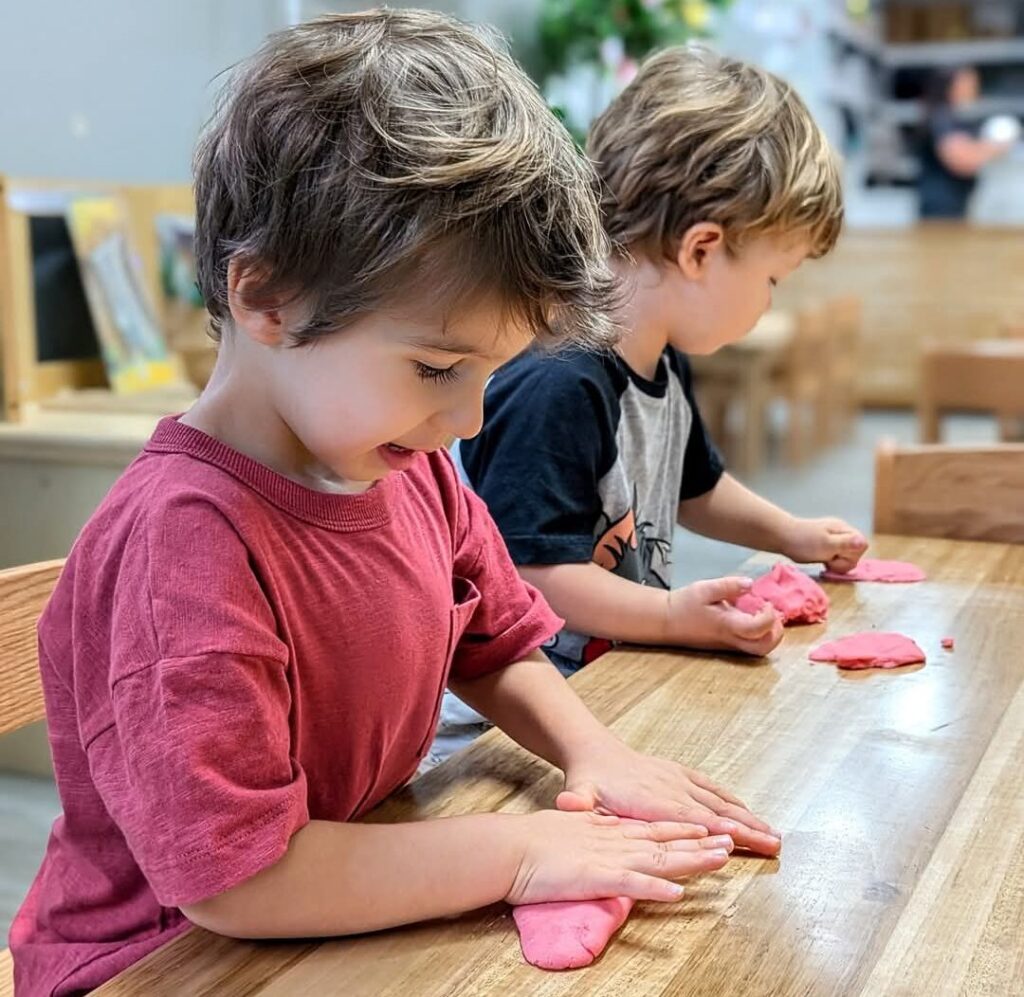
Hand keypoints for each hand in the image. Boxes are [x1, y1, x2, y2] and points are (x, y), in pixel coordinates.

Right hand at [506, 810, 732, 905]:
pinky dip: (656, 888)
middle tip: (730, 842)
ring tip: (720, 859)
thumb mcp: (569, 829)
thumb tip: (606, 832)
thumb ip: (590, 831)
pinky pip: (632, 884)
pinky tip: (678, 893)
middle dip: (700, 843)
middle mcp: (615, 842)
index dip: (682, 830)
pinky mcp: (596, 877)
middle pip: (665, 842)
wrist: (509, 847)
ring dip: (692, 860)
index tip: (708, 829)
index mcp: (608, 831)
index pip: (653, 830)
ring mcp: (608, 859)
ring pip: (659, 860)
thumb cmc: (532, 841)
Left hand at [557, 742, 781, 856]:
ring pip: (719, 801)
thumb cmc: (588, 779)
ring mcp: (678, 780)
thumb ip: (577, 801)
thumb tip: (567, 803)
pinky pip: (711, 789)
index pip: (690, 818)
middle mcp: (671, 788)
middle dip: (746, 829)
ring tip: (773, 835)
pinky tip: (748, 812)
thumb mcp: (579, 791)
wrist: (593, 751)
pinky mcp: (680, 774)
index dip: (716, 830)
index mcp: (651, 800)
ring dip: (747, 818)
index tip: (742, 841)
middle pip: (715, 812)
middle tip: (775, 845)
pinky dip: (732, 801)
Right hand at [666, 577, 783, 656]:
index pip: (758, 628)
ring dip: (768, 634)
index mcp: (727, 625)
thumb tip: (750, 584)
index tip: (765, 602)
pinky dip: (758, 633)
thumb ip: (729, 586)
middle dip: (776, 633)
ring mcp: (729, 645)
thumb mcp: (704, 588)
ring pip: (758, 649)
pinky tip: (750, 617)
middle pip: (764, 648)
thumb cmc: (684, 604)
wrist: (666, 622)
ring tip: (763, 615)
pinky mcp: (726, 645)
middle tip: (772, 615)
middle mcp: (731, 639)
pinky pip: (749, 644)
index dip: (770, 616)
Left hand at [782, 517, 866, 572]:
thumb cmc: (802, 542)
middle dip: (842, 561)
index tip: (834, 555)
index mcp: (845, 530)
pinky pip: (837, 558)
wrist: (781, 537)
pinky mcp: (827, 546)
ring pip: (846, 558)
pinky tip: (820, 559)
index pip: (863, 546)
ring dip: (835, 563)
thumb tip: (863, 542)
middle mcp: (842, 533)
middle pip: (855, 554)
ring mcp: (835, 539)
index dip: (850, 556)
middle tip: (826, 557)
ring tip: (822, 558)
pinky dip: (830, 562)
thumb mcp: (826, 544)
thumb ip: (845, 544)